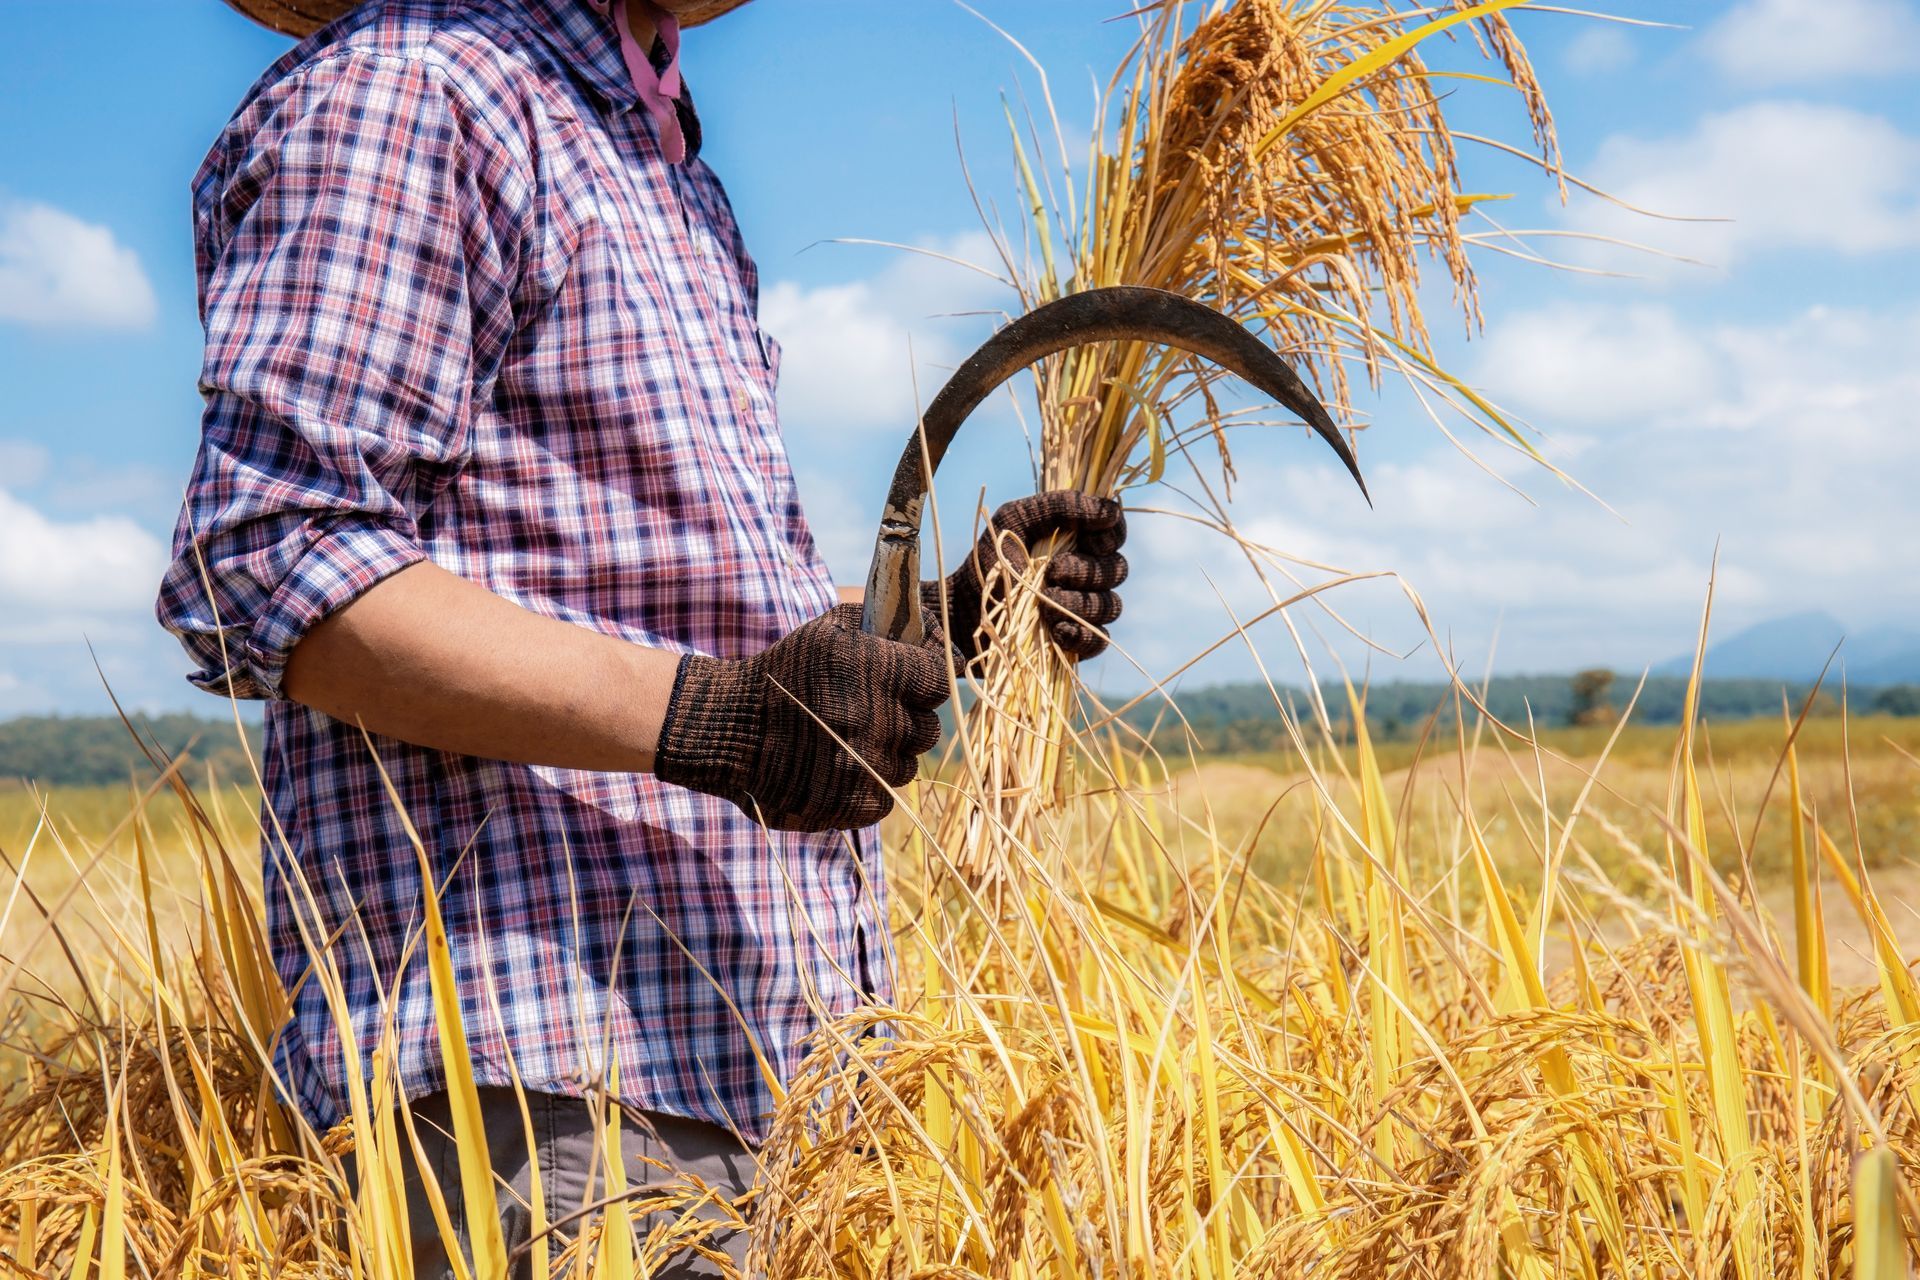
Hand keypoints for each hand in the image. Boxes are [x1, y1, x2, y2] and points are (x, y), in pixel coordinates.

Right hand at [652, 605, 949, 831]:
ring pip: (907, 765)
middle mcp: (876, 719)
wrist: (725, 726)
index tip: (916, 682)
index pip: (940, 679)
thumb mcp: (826, 631)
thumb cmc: (781, 672)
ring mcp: (865, 766)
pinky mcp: (850, 804)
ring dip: (887, 755)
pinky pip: (884, 798)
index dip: (929, 680)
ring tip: (852, 741)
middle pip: (928, 727)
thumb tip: (931, 628)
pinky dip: (868, 786)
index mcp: (876, 670)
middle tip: (876, 714)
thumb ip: (881, 626)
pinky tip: (841, 768)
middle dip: (908, 719)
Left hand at [924, 492, 1127, 661]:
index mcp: (1078, 540)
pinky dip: (1081, 634)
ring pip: (1110, 605)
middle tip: (1052, 571)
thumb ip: (1058, 506)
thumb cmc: (988, 558)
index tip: (1089, 538)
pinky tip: (1056, 630)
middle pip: (1117, 570)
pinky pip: (1098, 641)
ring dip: (1079, 603)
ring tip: (1045, 601)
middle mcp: (1087, 574)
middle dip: (1087, 571)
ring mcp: (1083, 609)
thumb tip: (1108, 509)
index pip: (1116, 533)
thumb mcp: (1015, 519)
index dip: (1112, 535)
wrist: (961, 607)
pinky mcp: (1075, 641)